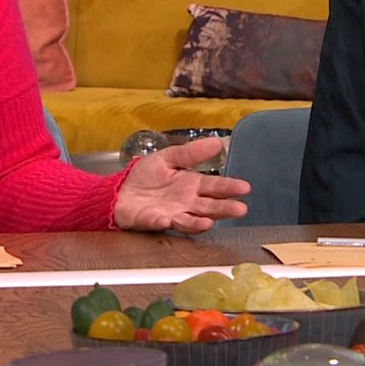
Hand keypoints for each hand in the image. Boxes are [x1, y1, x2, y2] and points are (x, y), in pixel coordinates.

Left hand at [113, 137, 250, 233]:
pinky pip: (158, 222)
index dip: (229, 188)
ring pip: (189, 220)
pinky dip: (163, 222)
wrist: (120, 190)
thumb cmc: (145, 176)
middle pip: (208, 207)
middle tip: (240, 209)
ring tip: (209, 222)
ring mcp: (171, 214)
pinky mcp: (152, 221)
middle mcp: (185, 203)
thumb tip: (217, 142)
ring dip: (198, 223)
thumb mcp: (168, 158)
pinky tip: (168, 219)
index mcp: (191, 185)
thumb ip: (190, 153)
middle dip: (223, 209)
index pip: (214, 187)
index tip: (244, 188)